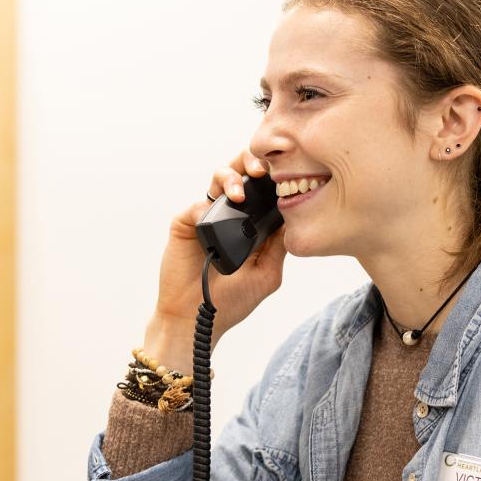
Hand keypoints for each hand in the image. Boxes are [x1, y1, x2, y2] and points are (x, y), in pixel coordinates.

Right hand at [143, 150, 285, 374]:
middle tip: (261, 170)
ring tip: (238, 193)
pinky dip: (205, 206)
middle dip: (251, 162)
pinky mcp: (186, 223)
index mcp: (253, 222)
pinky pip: (196, 204)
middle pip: (242, 172)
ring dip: (230, 178)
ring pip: (219, 178)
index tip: (286, 173)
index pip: (265, 187)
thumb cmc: (233, 300)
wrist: (198, 319)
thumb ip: (280, 246)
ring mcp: (209, 216)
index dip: (275, 175)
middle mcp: (232, 213)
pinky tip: (211, 217)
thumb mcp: (268, 274)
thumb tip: (294, 217)